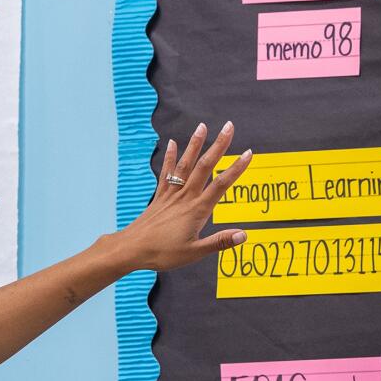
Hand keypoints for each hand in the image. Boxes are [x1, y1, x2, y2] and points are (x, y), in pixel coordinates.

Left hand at [111, 122, 255, 273]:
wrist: (132, 249)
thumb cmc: (162, 254)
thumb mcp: (194, 252)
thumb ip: (219, 242)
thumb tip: (243, 235)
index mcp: (197, 210)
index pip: (221, 185)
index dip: (236, 168)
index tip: (248, 153)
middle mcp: (185, 197)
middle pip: (205, 167)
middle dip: (219, 146)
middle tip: (229, 127)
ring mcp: (171, 195)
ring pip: (186, 164)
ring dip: (195, 145)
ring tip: (203, 126)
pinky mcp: (160, 197)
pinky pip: (167, 173)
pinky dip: (170, 158)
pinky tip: (172, 143)